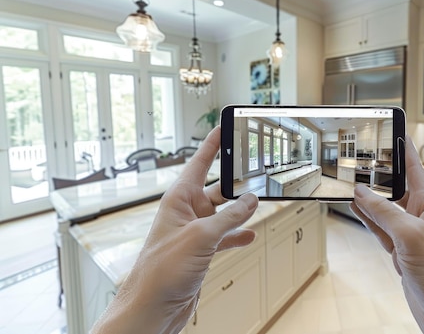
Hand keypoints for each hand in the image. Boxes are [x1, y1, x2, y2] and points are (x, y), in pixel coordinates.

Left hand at [91, 126, 258, 333]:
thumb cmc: (160, 271)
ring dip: (241, 211)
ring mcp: (195, 232)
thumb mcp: (200, 237)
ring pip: (225, 213)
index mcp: (179, 199)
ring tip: (260, 203)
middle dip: (236, 181)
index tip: (225, 127)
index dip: (213, 144)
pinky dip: (238, 234)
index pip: (199, 162)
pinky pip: (225, 235)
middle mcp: (187, 212)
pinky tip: (250, 234)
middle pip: (217, 188)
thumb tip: (251, 201)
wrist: (152, 308)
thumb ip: (229, 218)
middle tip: (256, 171)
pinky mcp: (201, 251)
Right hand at [350, 137, 423, 333]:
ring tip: (347, 179)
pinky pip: (379, 228)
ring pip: (383, 207)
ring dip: (366, 196)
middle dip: (376, 171)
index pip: (413, 165)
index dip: (400, 145)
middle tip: (355, 155)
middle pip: (394, 185)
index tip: (388, 127)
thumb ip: (386, 212)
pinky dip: (366, 218)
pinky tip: (355, 207)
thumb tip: (362, 192)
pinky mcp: (401, 253)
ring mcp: (410, 235)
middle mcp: (421, 216)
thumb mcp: (413, 238)